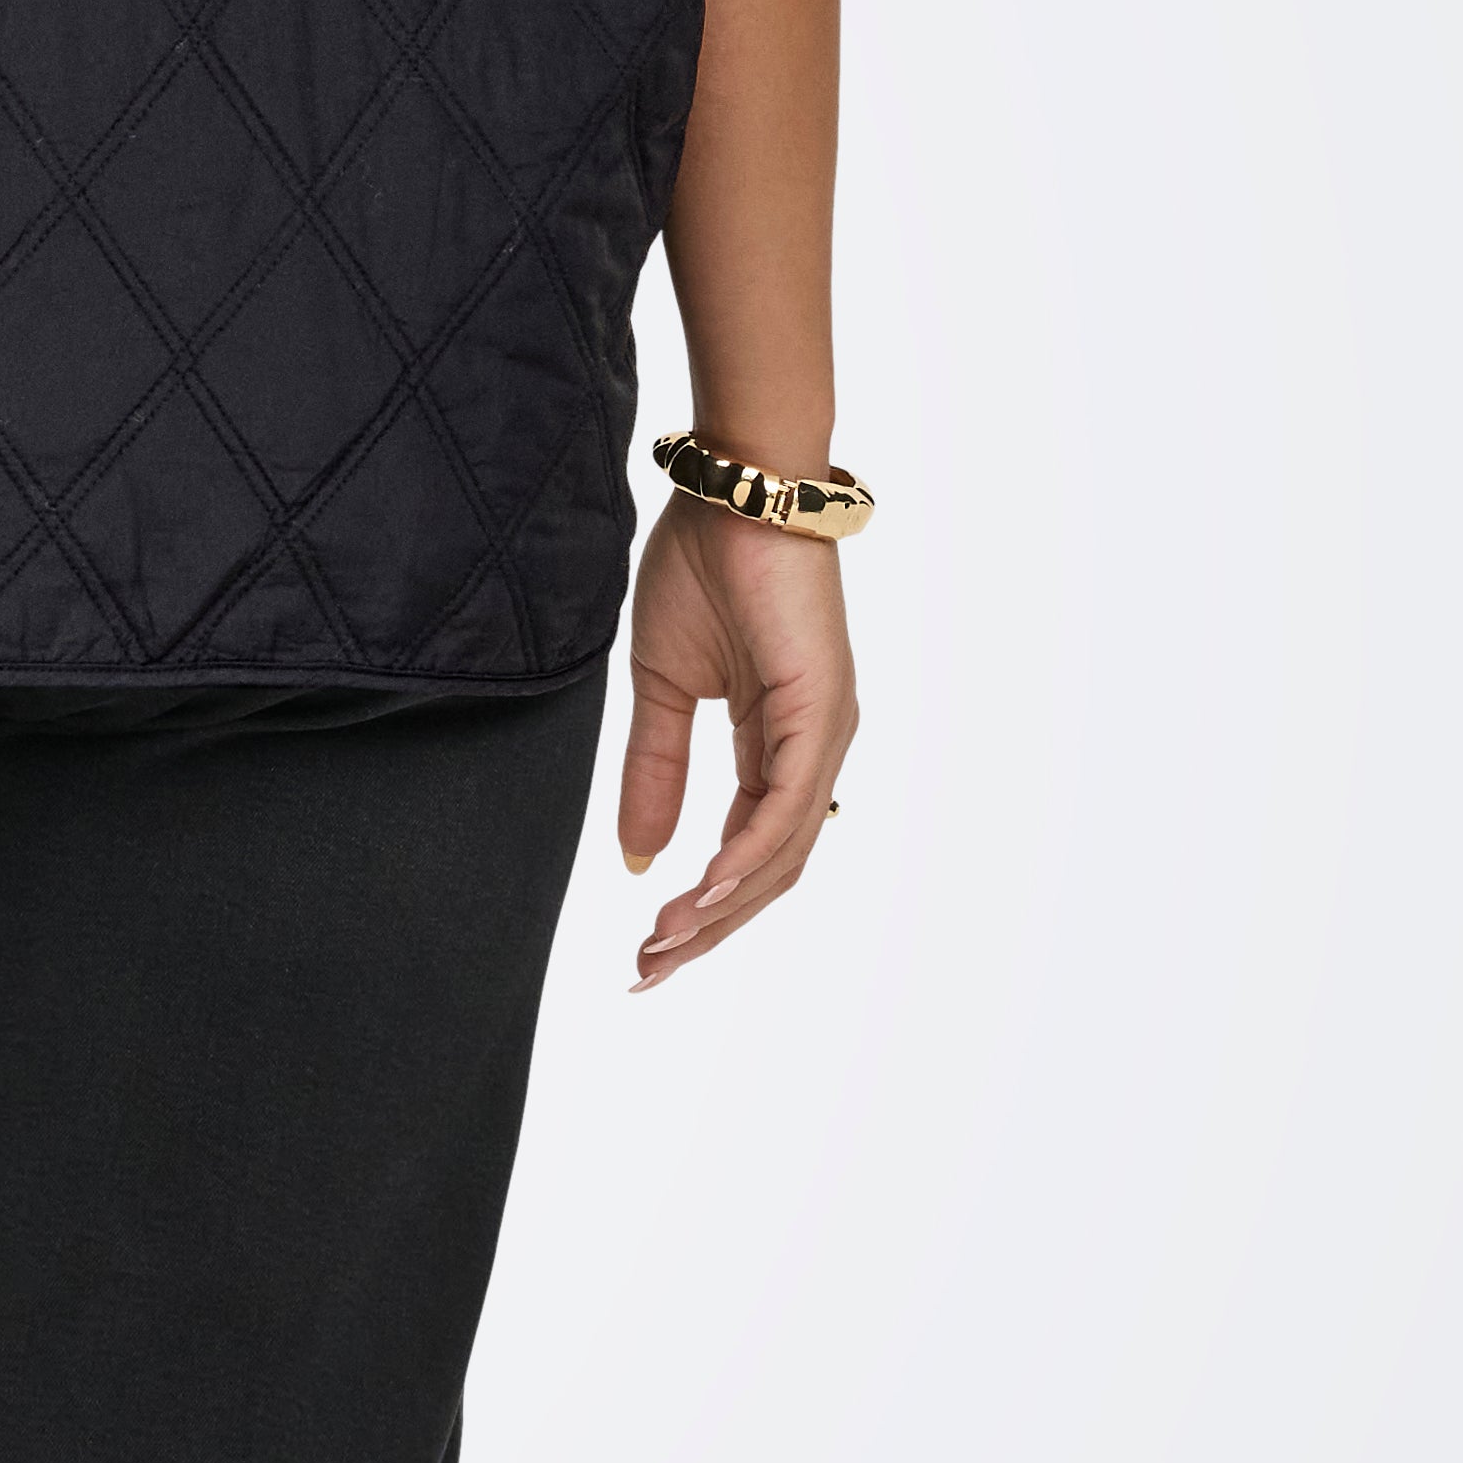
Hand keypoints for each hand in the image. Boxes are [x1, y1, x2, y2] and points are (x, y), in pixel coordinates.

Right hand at [614, 494, 858, 986]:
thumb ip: (654, 770)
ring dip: (721, 908)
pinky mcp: (820, 711)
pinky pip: (785, 807)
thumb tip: (639, 858)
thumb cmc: (703, 566)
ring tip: (664, 945)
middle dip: (708, 929)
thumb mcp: (660, 686)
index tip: (647, 947)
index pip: (745, 849)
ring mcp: (824, 732)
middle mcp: (812, 749)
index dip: (699, 904)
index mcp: (778, 743)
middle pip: (769, 870)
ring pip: (781, 853)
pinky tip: (701, 893)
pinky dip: (743, 857)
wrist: (734, 490)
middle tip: (648, 971)